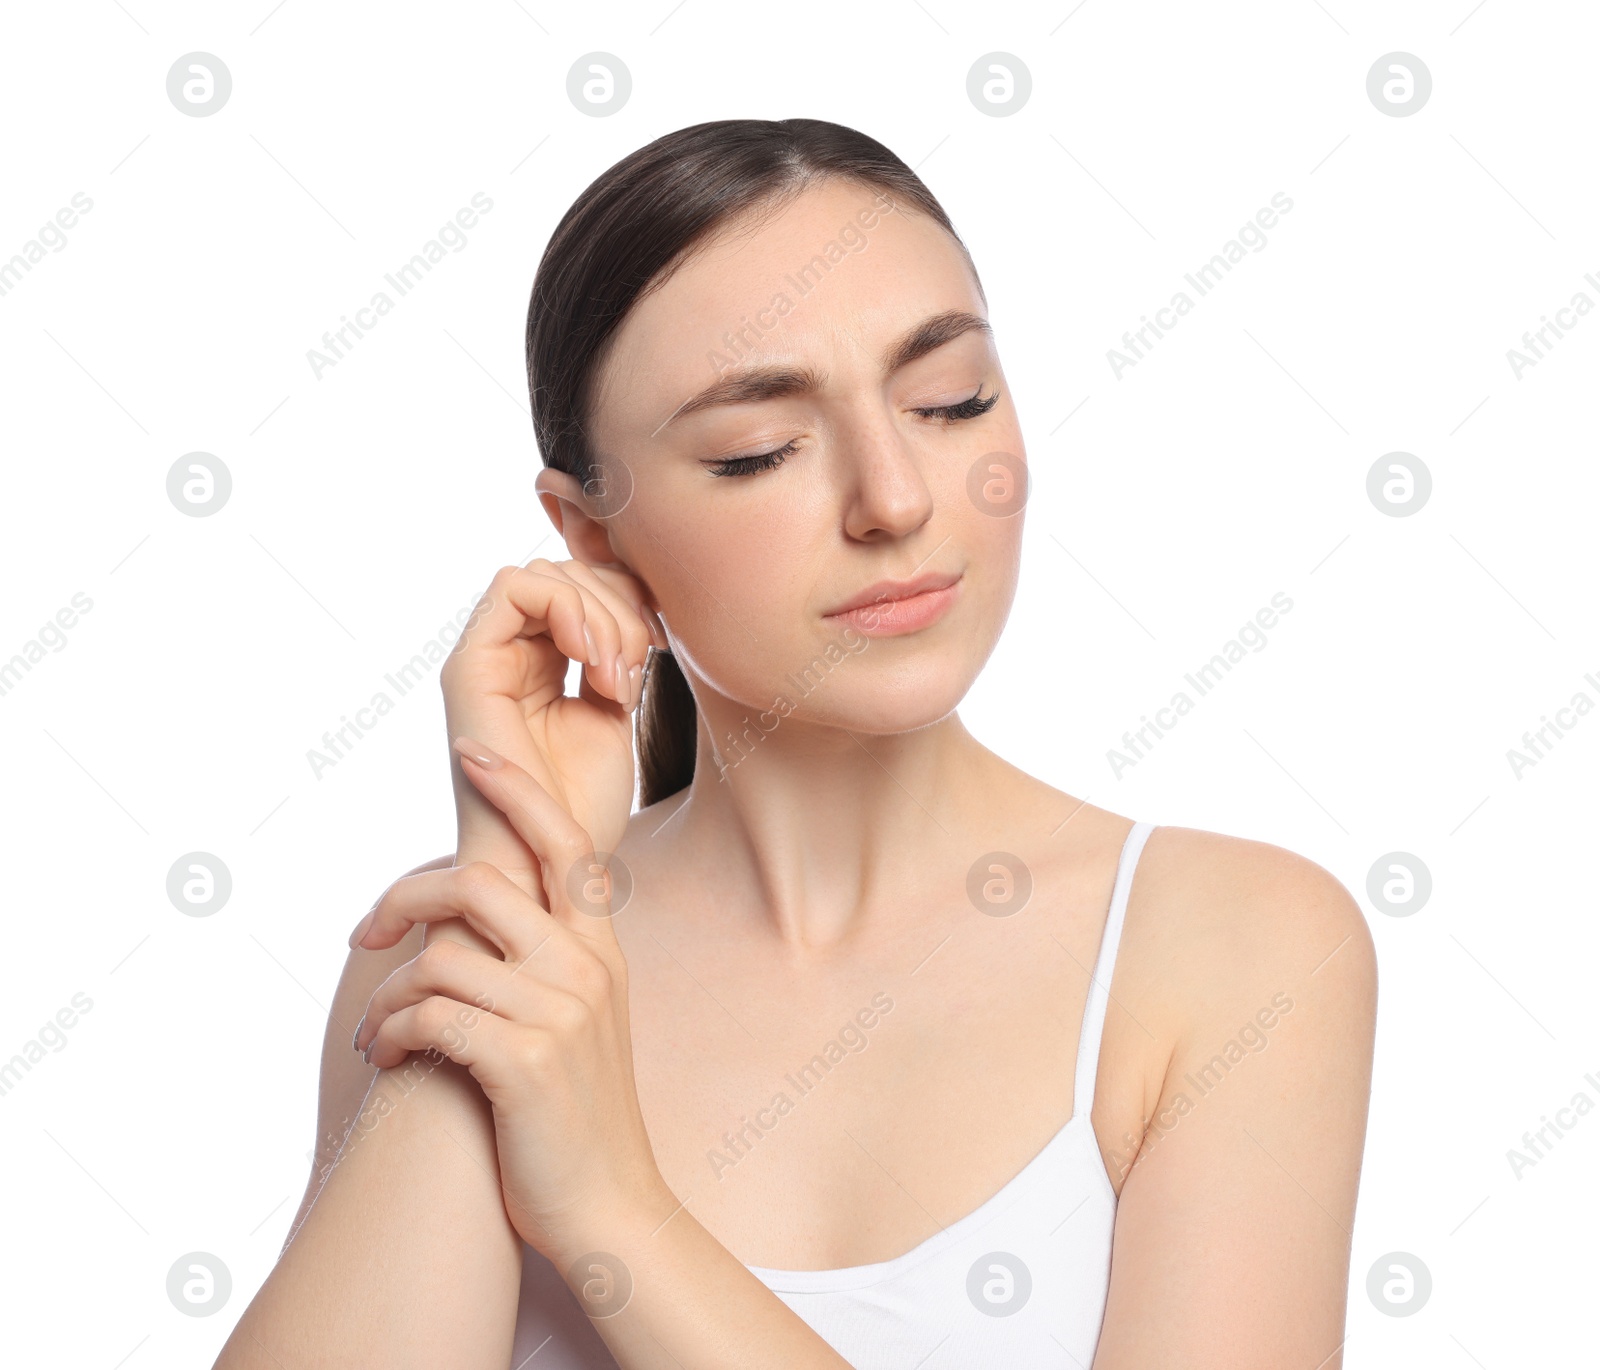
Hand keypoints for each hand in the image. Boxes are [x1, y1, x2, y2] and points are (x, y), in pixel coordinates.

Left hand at [350, 739, 668, 1261]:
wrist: (611, 1208)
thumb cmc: (578, 1114)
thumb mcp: (582, 1018)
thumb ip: (548, 959)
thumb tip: (482, 914)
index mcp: (602, 949)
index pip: (564, 841)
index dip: (516, 789)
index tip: (472, 752)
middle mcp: (586, 968)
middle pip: (480, 883)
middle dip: (404, 899)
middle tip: (365, 934)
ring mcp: (558, 1013)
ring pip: (441, 957)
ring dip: (386, 994)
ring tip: (375, 1030)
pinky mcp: (523, 1062)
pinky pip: (430, 1016)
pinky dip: (391, 1033)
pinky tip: (386, 1059)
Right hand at [443, 556, 664, 907]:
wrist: (549, 867)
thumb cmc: (582, 808)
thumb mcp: (613, 713)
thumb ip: (613, 654)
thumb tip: (637, 595)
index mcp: (543, 665)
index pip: (584, 587)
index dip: (627, 600)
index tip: (655, 651)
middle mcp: (509, 656)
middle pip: (568, 572)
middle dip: (619, 608)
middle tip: (635, 672)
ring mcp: (486, 659)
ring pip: (546, 572)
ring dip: (600, 614)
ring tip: (617, 682)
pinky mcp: (468, 668)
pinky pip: (514, 587)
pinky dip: (567, 607)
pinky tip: (593, 662)